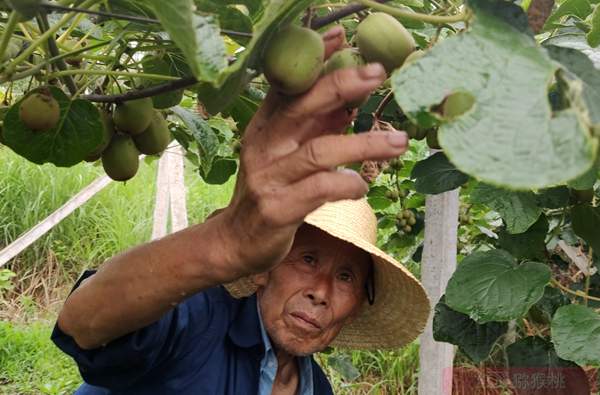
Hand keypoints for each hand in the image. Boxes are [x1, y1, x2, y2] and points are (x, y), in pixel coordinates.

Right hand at [219, 26, 408, 274]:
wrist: (236, 241)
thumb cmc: (271, 192)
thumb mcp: (287, 154)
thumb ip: (315, 127)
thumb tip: (352, 101)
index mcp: (264, 127)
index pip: (289, 84)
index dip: (315, 58)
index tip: (343, 35)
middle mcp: (263, 146)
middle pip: (301, 106)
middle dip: (342, 85)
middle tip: (378, 74)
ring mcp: (268, 177)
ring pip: (320, 151)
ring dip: (364, 144)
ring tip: (399, 142)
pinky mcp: (278, 208)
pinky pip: (322, 189)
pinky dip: (349, 183)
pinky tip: (361, 186)